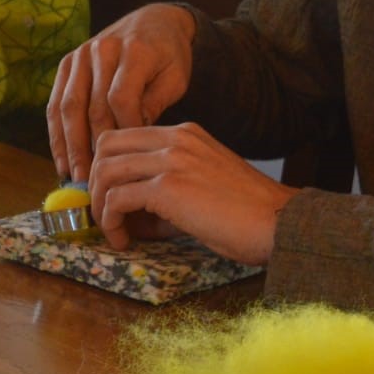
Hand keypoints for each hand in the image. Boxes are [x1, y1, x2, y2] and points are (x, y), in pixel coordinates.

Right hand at [47, 3, 196, 183]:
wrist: (153, 22)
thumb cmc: (168, 56)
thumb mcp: (175, 78)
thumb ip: (154, 104)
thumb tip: (130, 139)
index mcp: (134, 50)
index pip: (121, 99)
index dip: (123, 132)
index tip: (128, 160)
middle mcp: (102, 49)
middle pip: (91, 106)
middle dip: (91, 148)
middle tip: (95, 181)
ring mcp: (80, 55)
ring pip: (68, 107)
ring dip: (69, 145)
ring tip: (74, 176)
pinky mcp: (67, 63)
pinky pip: (56, 102)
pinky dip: (56, 133)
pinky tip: (61, 159)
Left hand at [88, 122, 296, 262]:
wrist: (278, 223)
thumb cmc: (248, 214)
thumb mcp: (203, 185)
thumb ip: (167, 189)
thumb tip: (131, 215)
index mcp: (184, 134)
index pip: (124, 135)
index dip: (107, 165)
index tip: (108, 195)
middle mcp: (175, 139)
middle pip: (106, 146)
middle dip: (94, 181)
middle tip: (103, 212)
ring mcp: (171, 160)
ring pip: (105, 171)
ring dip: (100, 205)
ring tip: (114, 230)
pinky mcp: (168, 188)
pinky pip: (117, 198)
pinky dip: (112, 221)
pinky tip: (124, 239)